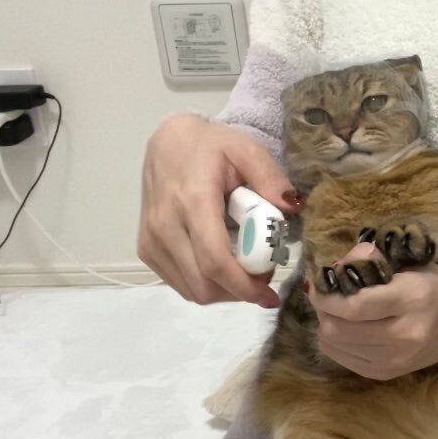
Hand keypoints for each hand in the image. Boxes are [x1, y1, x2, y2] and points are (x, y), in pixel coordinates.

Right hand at [137, 113, 300, 306]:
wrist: (168, 142)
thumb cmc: (211, 146)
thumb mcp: (246, 149)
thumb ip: (270, 177)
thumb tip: (291, 208)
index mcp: (192, 202)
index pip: (215, 262)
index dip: (245, 286)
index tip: (270, 295)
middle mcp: (165, 226)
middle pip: (204, 284)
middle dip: (239, 290)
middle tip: (263, 273)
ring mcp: (151, 240)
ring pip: (192, 290)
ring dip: (224, 290)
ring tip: (244, 266)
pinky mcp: (146, 248)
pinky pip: (179, 283)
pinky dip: (206, 283)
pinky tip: (222, 263)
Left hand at [309, 243, 437, 379]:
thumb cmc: (429, 282)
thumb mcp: (404, 262)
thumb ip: (367, 260)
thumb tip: (332, 270)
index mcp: (410, 299)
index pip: (354, 306)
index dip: (328, 297)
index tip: (319, 285)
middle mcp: (405, 335)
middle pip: (339, 330)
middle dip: (323, 311)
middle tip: (326, 297)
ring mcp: (396, 360)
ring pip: (336, 346)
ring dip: (326, 326)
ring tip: (335, 311)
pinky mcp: (387, 374)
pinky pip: (343, 360)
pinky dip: (335, 343)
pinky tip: (345, 328)